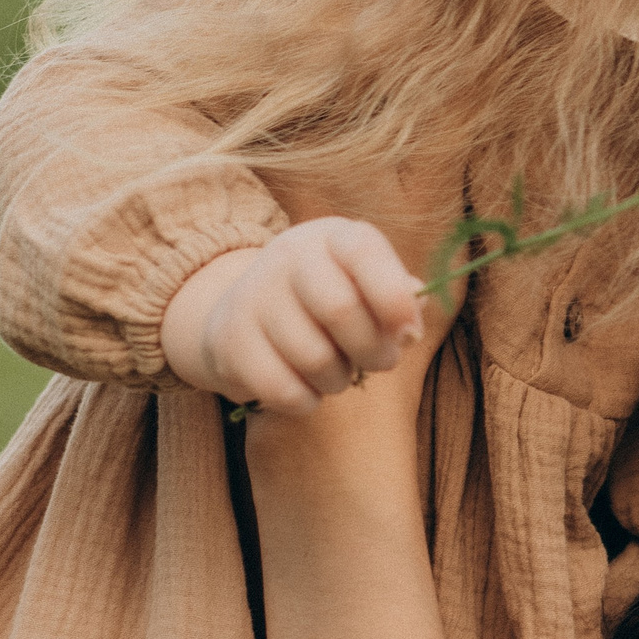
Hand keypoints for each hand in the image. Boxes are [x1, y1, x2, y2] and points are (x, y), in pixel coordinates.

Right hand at [162, 218, 426, 415]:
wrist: (246, 312)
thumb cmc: (328, 301)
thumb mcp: (367, 286)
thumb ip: (399, 302)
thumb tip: (410, 330)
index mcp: (332, 237)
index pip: (363, 252)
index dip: (393, 297)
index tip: (408, 333)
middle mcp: (287, 256)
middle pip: (339, 309)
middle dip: (373, 350)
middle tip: (380, 361)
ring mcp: (252, 295)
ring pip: (313, 357)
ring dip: (339, 379)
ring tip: (337, 371)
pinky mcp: (228, 340)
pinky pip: (281, 388)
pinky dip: (305, 400)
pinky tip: (306, 387)